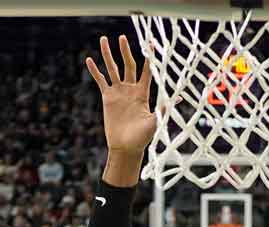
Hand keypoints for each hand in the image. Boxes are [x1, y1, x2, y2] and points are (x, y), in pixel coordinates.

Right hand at [85, 35, 156, 154]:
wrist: (126, 147)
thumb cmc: (143, 137)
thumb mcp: (155, 121)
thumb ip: (163, 108)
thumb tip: (179, 98)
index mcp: (143, 93)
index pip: (147, 71)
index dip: (148, 57)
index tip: (149, 42)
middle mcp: (131, 90)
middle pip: (128, 65)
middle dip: (124, 51)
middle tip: (121, 37)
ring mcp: (119, 92)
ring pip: (112, 69)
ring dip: (108, 55)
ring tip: (103, 40)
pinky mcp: (107, 98)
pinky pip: (101, 81)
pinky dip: (95, 71)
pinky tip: (90, 60)